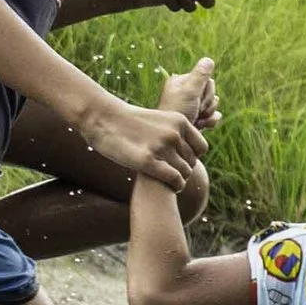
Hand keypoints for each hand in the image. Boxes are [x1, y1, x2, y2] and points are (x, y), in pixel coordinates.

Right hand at [92, 93, 211, 192]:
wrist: (104, 118)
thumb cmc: (128, 122)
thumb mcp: (158, 120)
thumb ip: (173, 132)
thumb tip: (183, 148)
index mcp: (179, 121)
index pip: (201, 148)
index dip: (193, 158)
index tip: (180, 162)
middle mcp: (174, 134)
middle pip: (192, 162)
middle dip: (184, 170)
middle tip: (172, 174)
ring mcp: (161, 147)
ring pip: (185, 172)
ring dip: (179, 180)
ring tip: (170, 181)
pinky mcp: (148, 161)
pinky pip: (175, 179)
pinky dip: (176, 186)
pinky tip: (170, 186)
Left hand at [159, 55, 219, 130]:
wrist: (174, 141)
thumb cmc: (178, 115)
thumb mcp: (189, 93)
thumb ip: (200, 76)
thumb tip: (208, 59)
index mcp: (181, 82)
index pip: (207, 80)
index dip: (206, 92)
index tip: (195, 101)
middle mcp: (186, 92)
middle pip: (211, 92)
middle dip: (207, 104)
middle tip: (195, 111)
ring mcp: (192, 105)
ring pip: (214, 104)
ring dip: (209, 114)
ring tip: (196, 120)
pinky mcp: (197, 117)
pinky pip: (214, 115)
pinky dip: (210, 121)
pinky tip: (201, 126)